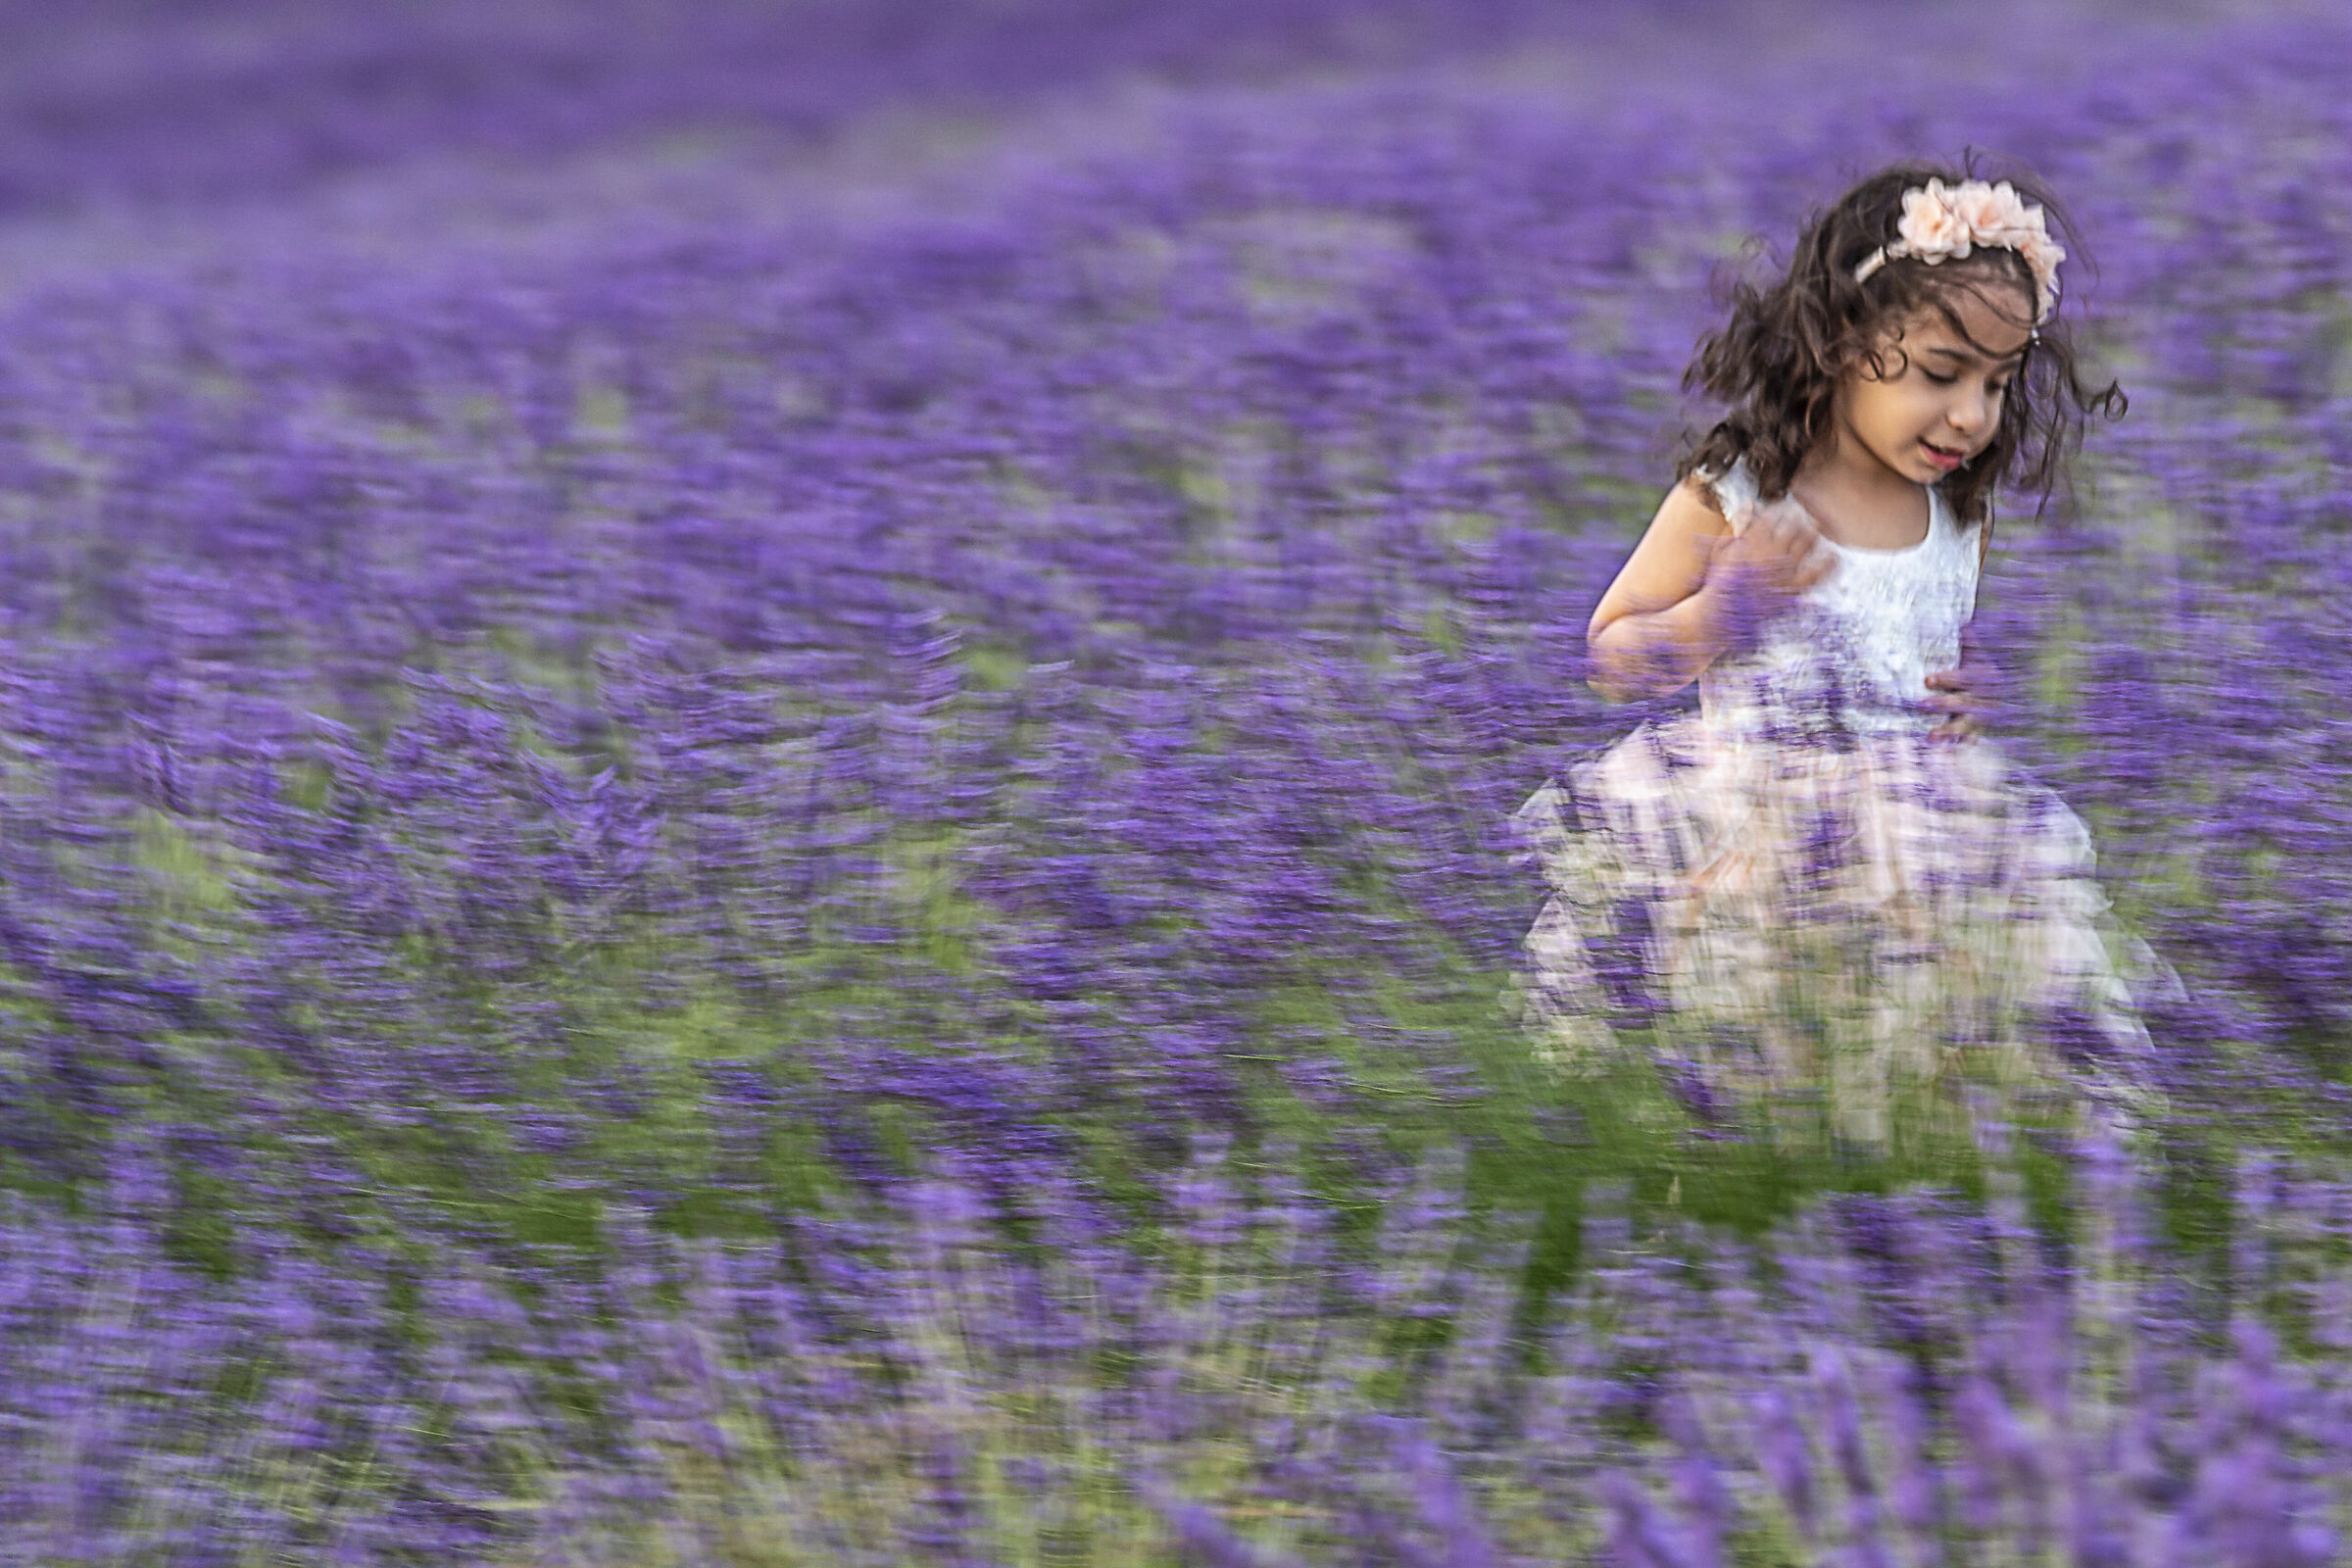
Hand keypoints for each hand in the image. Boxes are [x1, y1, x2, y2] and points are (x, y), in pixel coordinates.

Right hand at [1701, 502, 1836, 640]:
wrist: (1723, 612)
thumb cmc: (1720, 579)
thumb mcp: (1720, 548)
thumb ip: (1737, 524)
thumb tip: (1750, 502)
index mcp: (1753, 540)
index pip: (1774, 515)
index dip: (1780, 509)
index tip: (1783, 509)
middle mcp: (1772, 551)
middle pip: (1794, 524)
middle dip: (1799, 516)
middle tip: (1803, 515)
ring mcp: (1785, 569)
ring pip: (1807, 541)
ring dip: (1813, 531)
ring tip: (1816, 527)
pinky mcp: (1792, 588)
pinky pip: (1816, 573)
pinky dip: (1827, 563)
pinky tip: (1833, 555)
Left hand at [1924, 630, 2005, 744]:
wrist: (2006, 680)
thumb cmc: (1980, 662)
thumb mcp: (1976, 649)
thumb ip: (1969, 639)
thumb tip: (1963, 623)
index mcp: (1981, 676)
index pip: (1963, 677)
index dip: (1946, 679)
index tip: (1926, 680)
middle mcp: (1983, 697)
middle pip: (1963, 702)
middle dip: (1943, 704)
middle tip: (1921, 705)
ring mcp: (1982, 714)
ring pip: (1966, 724)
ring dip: (1948, 731)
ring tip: (1930, 737)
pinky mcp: (1980, 727)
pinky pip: (1970, 738)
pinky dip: (1959, 747)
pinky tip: (1946, 756)